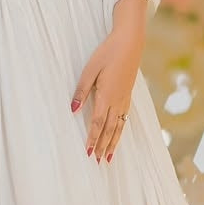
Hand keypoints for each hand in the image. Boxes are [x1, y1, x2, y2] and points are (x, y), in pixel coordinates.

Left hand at [70, 29, 142, 162]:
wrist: (130, 43)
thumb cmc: (107, 54)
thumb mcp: (89, 70)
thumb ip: (81, 91)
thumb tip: (73, 110)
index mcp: (106, 95)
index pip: (98, 123)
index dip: (93, 139)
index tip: (88, 152)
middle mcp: (117, 101)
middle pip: (109, 129)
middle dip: (103, 146)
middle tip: (98, 161)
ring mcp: (124, 99)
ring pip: (119, 126)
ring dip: (113, 142)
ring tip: (109, 156)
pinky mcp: (128, 95)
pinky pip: (124, 118)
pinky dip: (121, 130)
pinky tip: (118, 135)